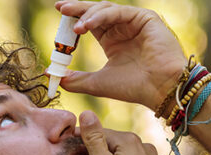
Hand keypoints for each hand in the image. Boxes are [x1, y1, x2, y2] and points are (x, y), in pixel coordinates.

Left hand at [55, 0, 186, 110]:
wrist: (159, 90)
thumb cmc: (133, 88)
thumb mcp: (97, 83)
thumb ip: (75, 79)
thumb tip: (51, 75)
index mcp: (112, 41)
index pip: (89, 24)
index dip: (73, 19)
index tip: (59, 16)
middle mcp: (122, 29)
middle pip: (95, 12)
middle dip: (76, 9)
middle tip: (60, 8)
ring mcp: (134, 22)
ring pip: (105, 9)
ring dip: (87, 15)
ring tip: (75, 28)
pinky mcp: (144, 18)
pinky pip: (118, 12)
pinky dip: (100, 16)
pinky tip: (87, 25)